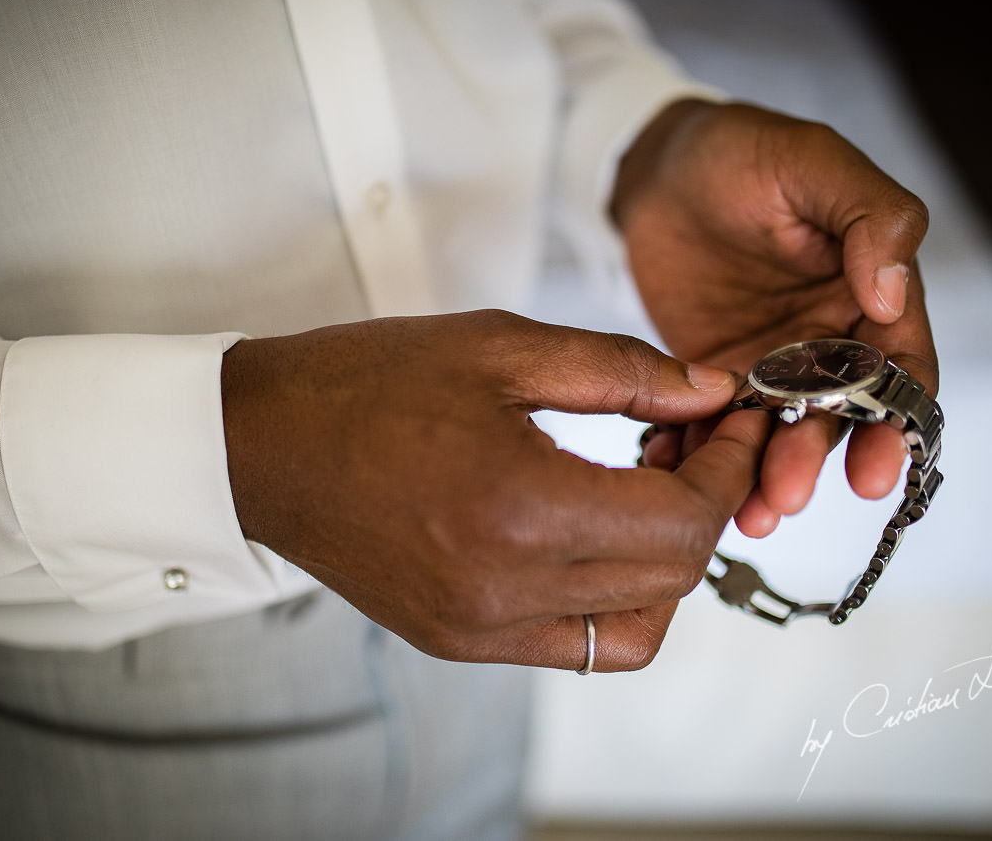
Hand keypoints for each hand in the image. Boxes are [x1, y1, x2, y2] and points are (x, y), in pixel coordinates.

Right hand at [221, 310, 762, 671]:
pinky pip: (574, 644)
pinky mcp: (459, 642)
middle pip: (671, 576)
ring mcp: (479, 629)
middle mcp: (503, 590)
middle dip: (705, 502)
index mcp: (519, 509)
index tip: (729, 420)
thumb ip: (621, 371)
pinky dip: (611, 598)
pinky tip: (591, 532)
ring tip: (641, 489)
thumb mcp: (500, 347)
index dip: (726, 466)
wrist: (262, 446)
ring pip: (636, 628)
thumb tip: (707, 390)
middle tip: (688, 437)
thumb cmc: (364, 386)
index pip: (681, 521)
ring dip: (666, 562)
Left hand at [613, 101, 938, 535]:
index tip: (877, 468)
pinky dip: (701, 456)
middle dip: (816, 459)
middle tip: (789, 493)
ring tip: (748, 511)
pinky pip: (712, 427)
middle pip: (836, 418)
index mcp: (869, 296)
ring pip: (775, 434)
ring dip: (763, 476)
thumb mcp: (814, 163)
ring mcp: (767, 366)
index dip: (895, 424)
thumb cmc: (742, 153)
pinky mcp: (710, 379)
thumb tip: (893, 296)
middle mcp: (826, 342)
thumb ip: (871, 218)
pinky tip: (685, 479)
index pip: (901, 371)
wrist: (653, 167)